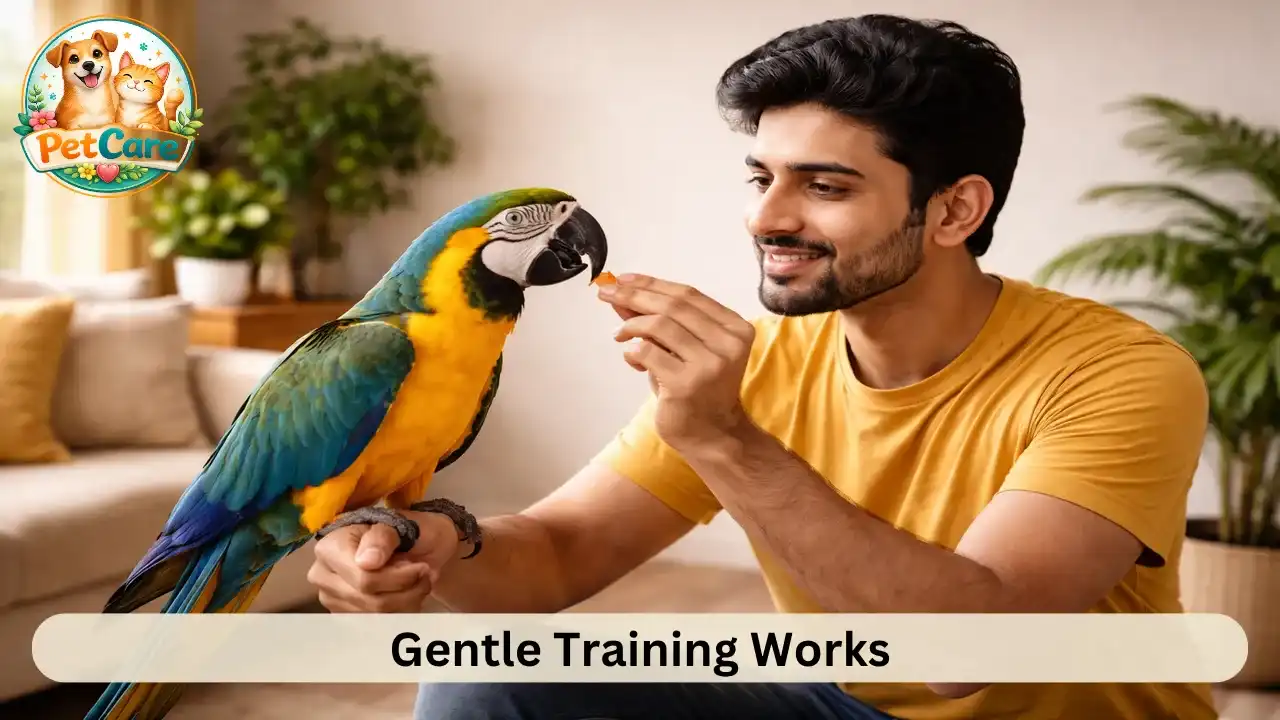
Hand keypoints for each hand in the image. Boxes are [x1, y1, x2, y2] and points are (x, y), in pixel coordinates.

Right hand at [308, 510, 459, 612]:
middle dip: (407, 590)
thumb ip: (382, 537)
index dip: (399, 578)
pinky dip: (403, 611)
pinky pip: (379, 625)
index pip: (364, 579)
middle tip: (424, 573)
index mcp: (330, 547)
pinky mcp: (345, 615)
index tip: (421, 567)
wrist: (415, 546)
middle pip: (371, 601)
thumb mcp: (400, 523)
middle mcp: (323, 576)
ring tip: (419, 581)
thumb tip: (367, 562)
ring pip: (378, 616)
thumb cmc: (405, 531)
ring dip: (408, 601)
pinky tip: (409, 594)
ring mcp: (332, 599)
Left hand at [597, 273, 755, 452]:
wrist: (712, 435)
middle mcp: (728, 343)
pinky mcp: (686, 384)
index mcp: (735, 328)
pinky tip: (632, 359)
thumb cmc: (697, 389)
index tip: (623, 279)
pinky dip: (632, 351)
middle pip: (674, 306)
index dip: (653, 283)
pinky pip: (647, 352)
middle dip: (635, 296)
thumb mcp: (682, 349)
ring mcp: (709, 365)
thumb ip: (660, 321)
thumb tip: (623, 295)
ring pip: (659, 326)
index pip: (689, 295)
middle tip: (607, 293)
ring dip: (631, 326)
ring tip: (619, 335)